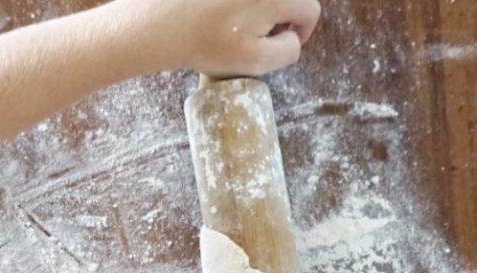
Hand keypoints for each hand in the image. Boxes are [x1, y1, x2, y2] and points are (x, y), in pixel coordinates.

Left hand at [108, 0, 321, 77]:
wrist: (169, 22)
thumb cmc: (212, 44)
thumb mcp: (256, 60)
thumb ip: (287, 50)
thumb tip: (294, 37)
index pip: (310, 10)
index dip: (303, 31)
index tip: (286, 43)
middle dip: (282, 17)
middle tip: (260, 37)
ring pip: (267, 1)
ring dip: (262, 11)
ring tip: (240, 26)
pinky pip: (245, 1)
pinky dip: (243, 7)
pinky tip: (226, 15)